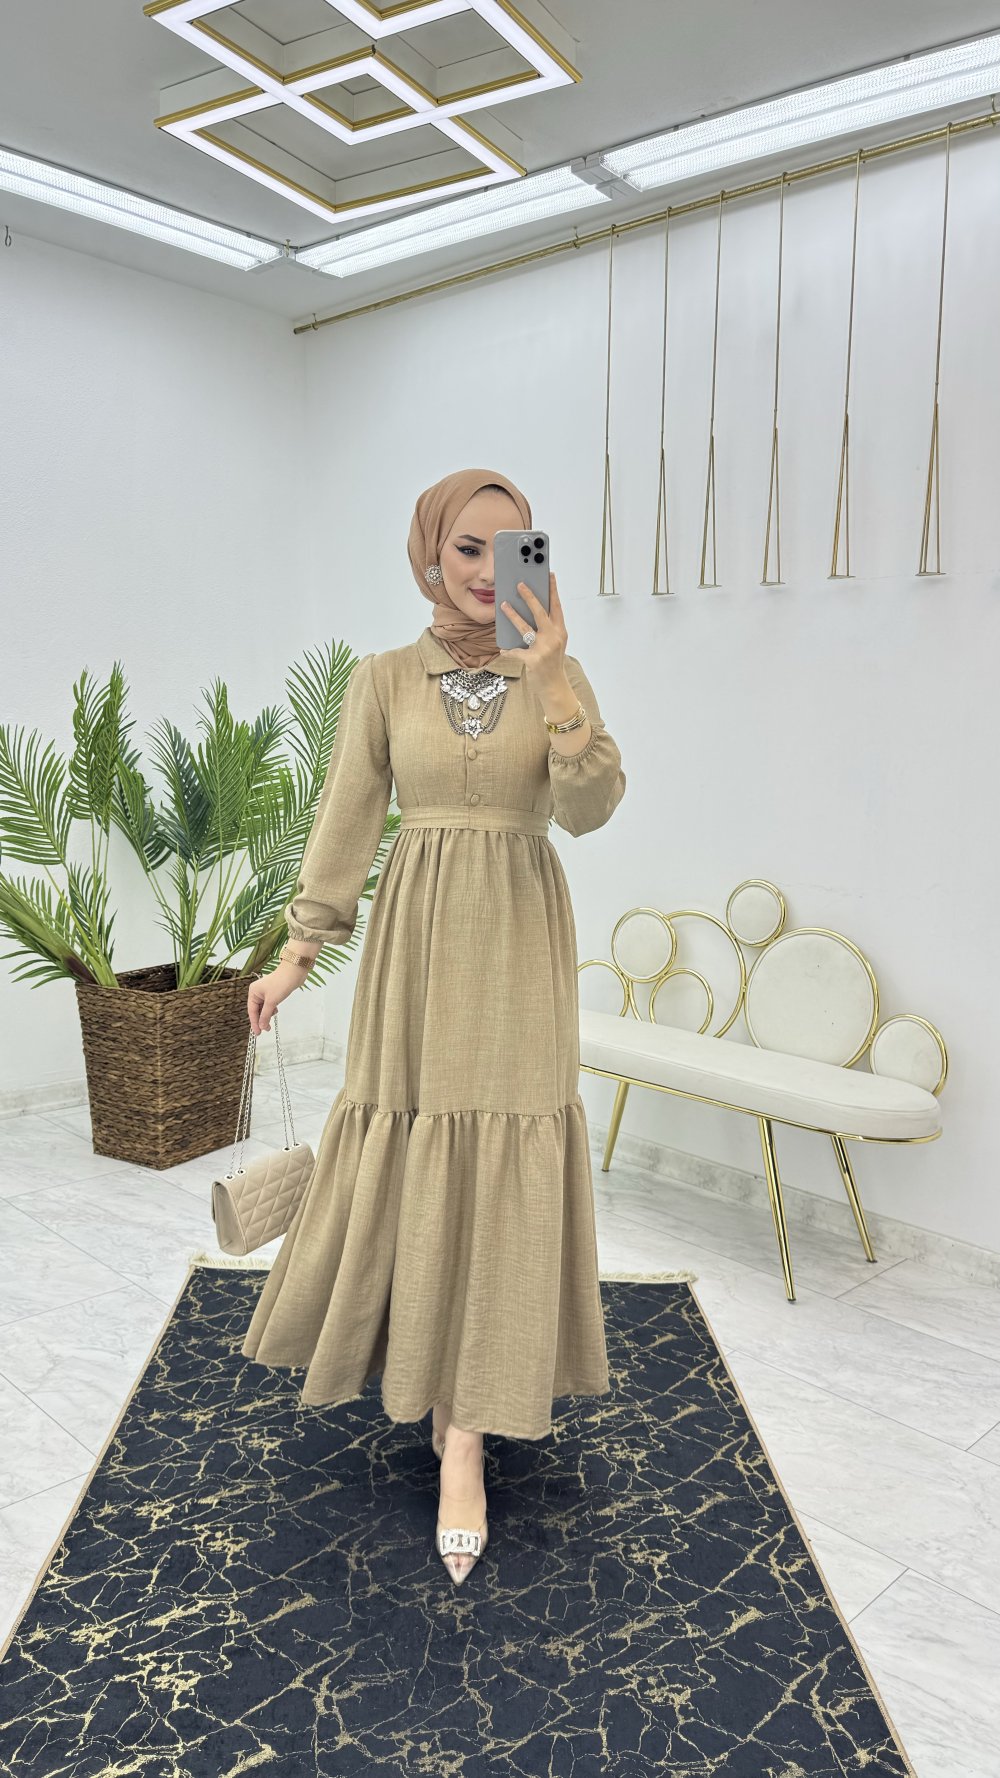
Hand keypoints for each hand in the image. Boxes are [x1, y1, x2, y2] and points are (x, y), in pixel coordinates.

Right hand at [247, 964, 305, 1034]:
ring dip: (267, 1015)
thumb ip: (265, 1015)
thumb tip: (261, 1026)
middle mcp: (257, 992)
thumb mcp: (272, 1001)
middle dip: (261, 1020)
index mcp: (253, 992)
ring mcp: (265, 992)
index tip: (258, 1033)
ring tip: (271, 1021)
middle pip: (257, 1010)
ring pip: (263, 1008)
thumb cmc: (281, 984)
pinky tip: (276, 1011)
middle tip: (266, 1030)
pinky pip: (269, 1004)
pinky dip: (271, 1010)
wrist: (294, 972)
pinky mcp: (273, 993)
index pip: (252, 1011)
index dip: (255, 1023)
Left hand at [493, 572, 566, 688]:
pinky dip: (509, 650)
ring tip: (503, 605)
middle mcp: (554, 637)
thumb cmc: (552, 662)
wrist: (554, 686)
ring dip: (513, 615)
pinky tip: (503, 648)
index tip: (550, 575)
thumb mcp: (554, 643)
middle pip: (540, 612)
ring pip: (525, 627)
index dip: (553, 590)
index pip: (557, 606)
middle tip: (520, 584)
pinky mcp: (534, 660)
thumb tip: (529, 611)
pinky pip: (516, 651)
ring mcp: (544, 648)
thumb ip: (547, 628)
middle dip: (529, 596)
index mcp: (560, 631)